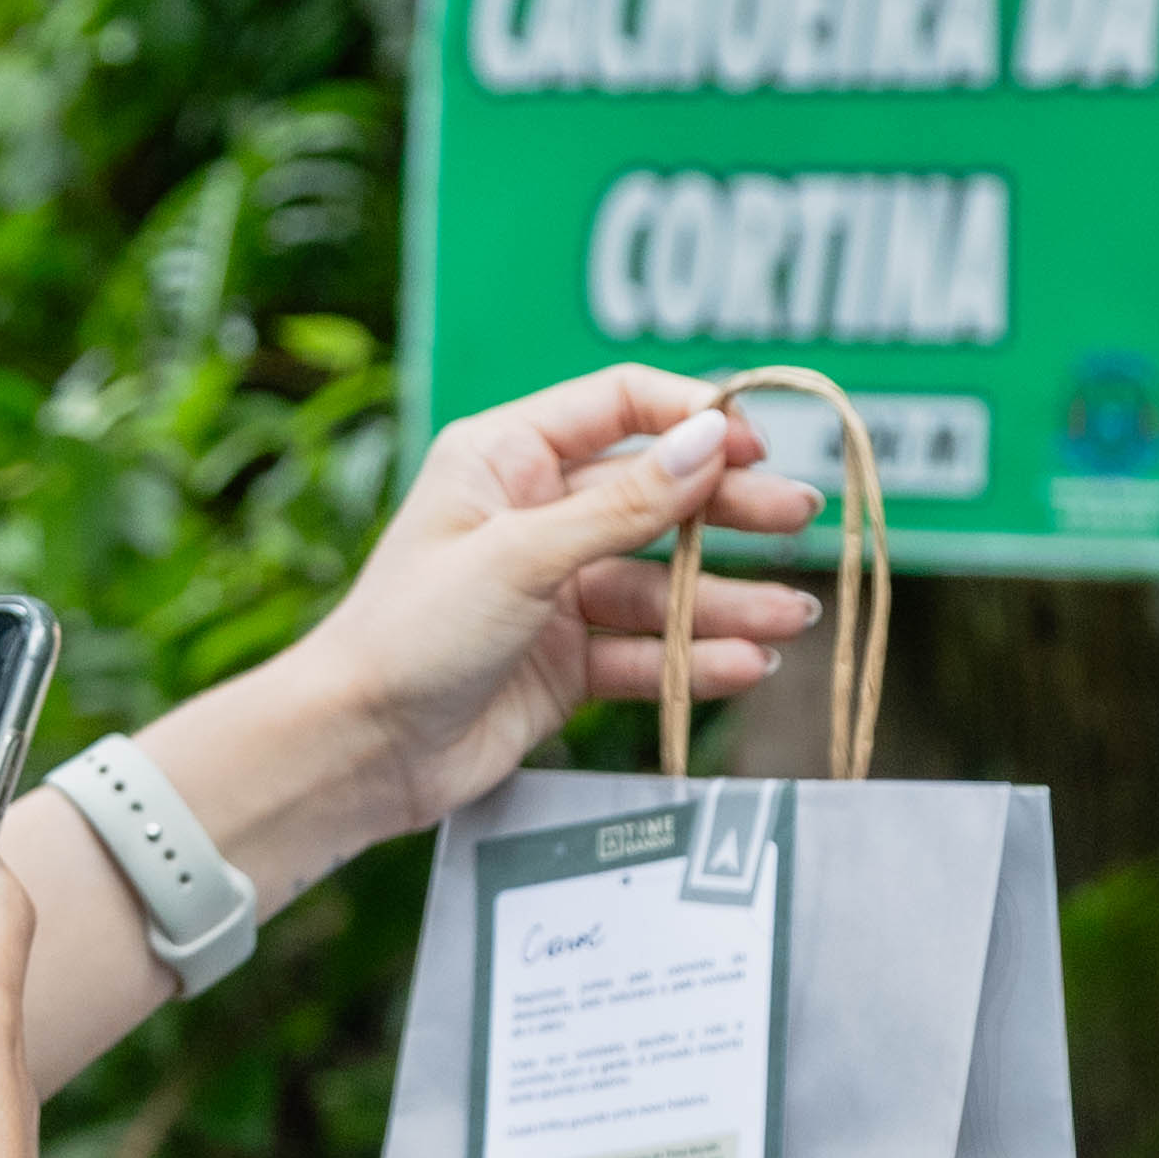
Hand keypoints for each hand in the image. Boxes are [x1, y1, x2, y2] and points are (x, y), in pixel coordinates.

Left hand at [271, 363, 826, 847]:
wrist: (357, 751)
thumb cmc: (412, 635)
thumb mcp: (521, 556)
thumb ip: (624, 505)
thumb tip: (712, 439)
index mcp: (505, 457)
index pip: (618, 406)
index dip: (692, 419)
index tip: (755, 445)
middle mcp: (532, 514)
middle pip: (654, 496)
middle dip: (727, 512)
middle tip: (800, 522)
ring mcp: (551, 591)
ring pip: (658, 585)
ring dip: (726, 601)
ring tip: (793, 619)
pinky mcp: (563, 663)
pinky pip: (644, 651)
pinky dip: (693, 660)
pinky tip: (747, 666)